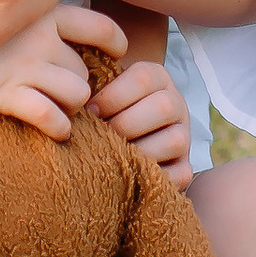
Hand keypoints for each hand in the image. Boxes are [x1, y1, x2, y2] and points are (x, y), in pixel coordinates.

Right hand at [0, 2, 126, 141]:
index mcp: (39, 6)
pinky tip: (53, 130)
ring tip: (55, 111)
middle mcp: (39, 35)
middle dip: (80, 83)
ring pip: (78, 93)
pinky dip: (59, 128)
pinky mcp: (3, 93)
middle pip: (86, 67)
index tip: (114, 55)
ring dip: (71, 107)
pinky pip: (52, 118)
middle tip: (66, 92)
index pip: (100, 25)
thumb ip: (14, 0)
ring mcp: (23, 64)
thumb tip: (35, 11)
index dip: (114, 44)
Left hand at [89, 57, 191, 186]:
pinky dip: (157, 178)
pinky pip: (181, 174)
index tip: (89, 111)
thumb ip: (90, 84)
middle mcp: (176, 104)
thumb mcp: (100, 89)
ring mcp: (184, 136)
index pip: (142, 79)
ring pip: (175, 140)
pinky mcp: (185, 166)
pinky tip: (132, 177)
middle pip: (163, 106)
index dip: (112, 96)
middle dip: (124, 124)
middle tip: (100, 137)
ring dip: (140, 151)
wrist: (119, 137)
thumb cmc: (103, 111)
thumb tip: (71, 97)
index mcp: (157, 78)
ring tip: (113, 158)